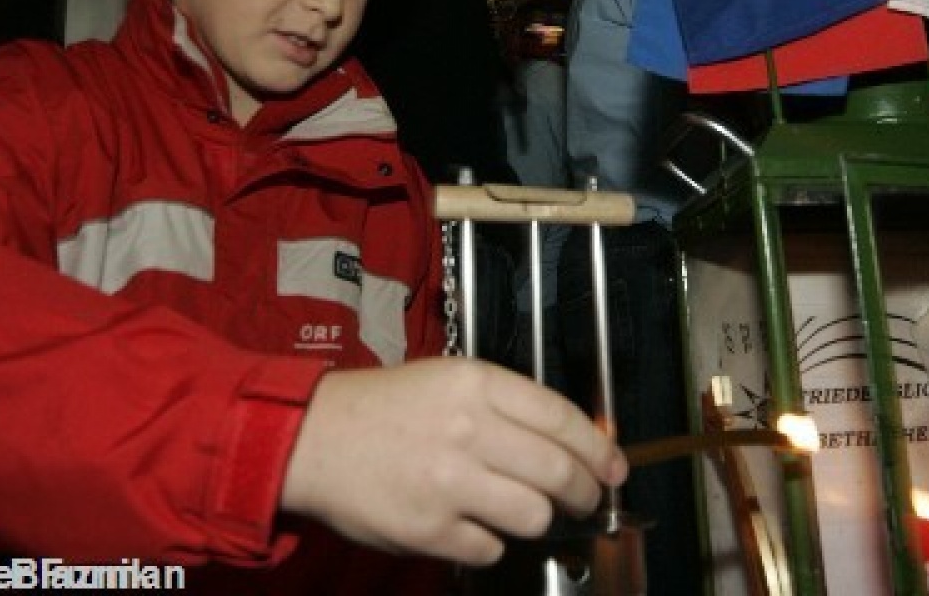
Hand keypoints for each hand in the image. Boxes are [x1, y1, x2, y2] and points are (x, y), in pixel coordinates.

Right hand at [280, 357, 627, 564]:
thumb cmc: (385, 407)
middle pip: (559, 473)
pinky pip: (490, 548)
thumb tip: (574, 442)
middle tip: (587, 500)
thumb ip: (509, 405)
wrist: (314, 437)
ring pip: (534, 517)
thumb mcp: (450, 380)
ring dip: (537, 518)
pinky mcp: (429, 528)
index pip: (564, 419)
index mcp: (477, 385)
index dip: (600, 450)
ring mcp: (449, 483)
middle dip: (585, 493)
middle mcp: (468, 431)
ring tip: (521, 510)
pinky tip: (471, 523)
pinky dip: (488, 542)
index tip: (615, 468)